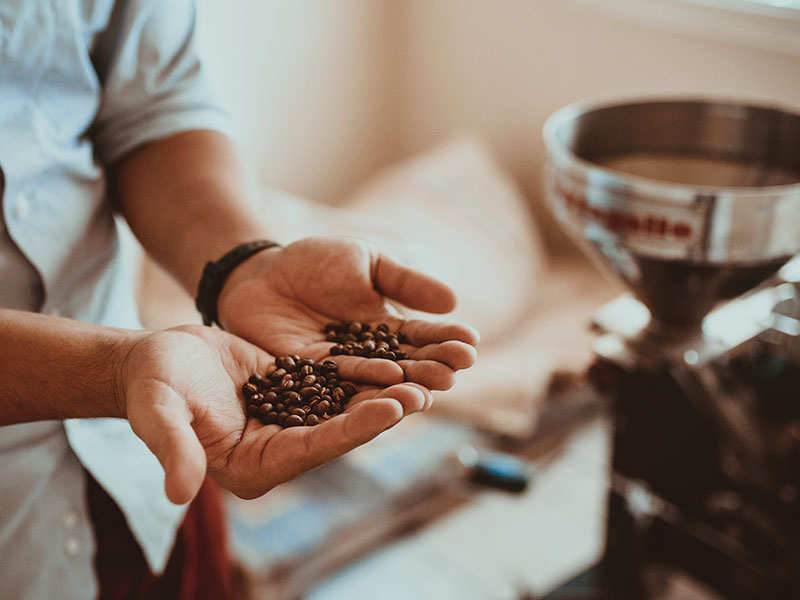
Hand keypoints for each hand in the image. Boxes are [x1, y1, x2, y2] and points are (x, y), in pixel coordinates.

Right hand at [117, 325, 432, 503]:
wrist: (155, 360)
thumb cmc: (151, 387)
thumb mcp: (158, 413)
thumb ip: (173, 448)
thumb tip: (179, 495)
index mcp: (252, 466)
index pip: (312, 449)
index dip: (351, 430)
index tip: (390, 409)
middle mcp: (277, 449)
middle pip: (337, 432)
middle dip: (379, 413)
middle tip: (422, 393)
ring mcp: (288, 423)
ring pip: (342, 409)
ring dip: (380, 394)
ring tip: (422, 377)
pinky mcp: (293, 395)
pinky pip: (333, 385)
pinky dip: (362, 374)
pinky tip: (395, 359)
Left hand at [216, 236, 478, 389]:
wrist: (259, 273)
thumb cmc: (315, 263)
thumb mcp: (366, 262)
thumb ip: (404, 283)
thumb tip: (454, 301)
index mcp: (386, 328)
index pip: (422, 337)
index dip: (446, 340)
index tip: (470, 343)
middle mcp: (369, 355)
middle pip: (406, 365)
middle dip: (432, 367)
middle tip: (456, 370)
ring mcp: (340, 370)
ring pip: (378, 382)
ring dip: (407, 385)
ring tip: (432, 388)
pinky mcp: (309, 381)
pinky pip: (340, 384)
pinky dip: (366, 386)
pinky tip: (390, 386)